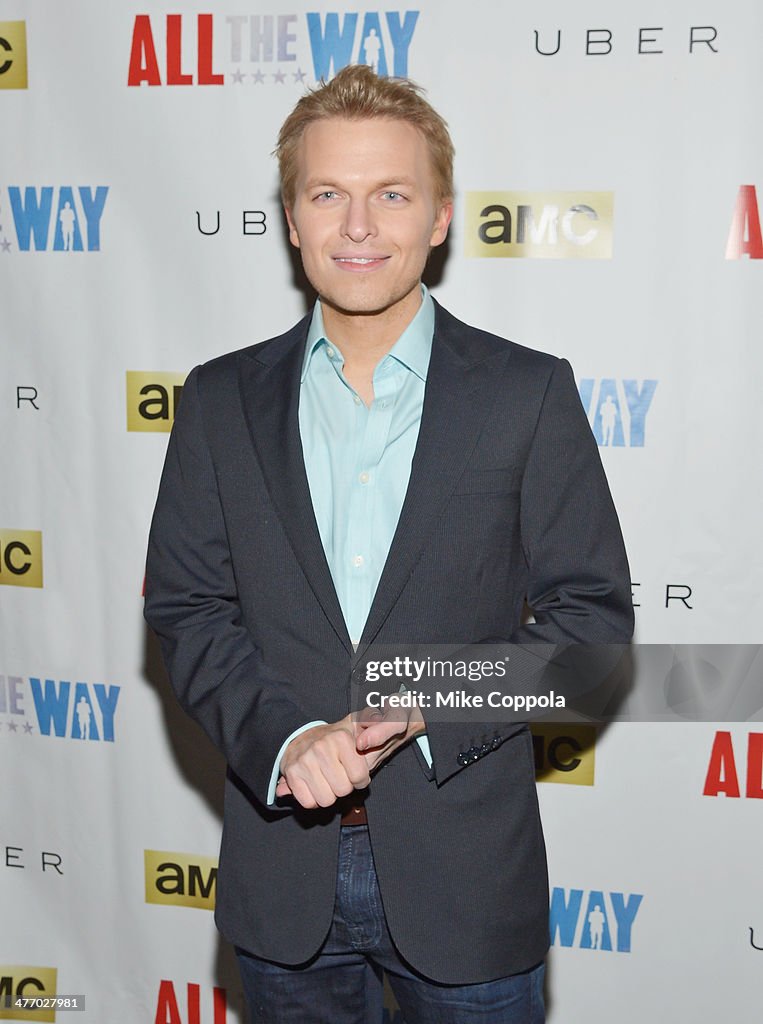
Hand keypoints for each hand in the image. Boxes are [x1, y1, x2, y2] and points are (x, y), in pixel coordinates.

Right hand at [275, 706, 425, 808]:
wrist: (304, 738)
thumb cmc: (340, 737)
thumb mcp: (364, 725)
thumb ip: (383, 722)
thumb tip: (376, 727)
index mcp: (341, 737)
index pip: (359, 778)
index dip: (360, 778)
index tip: (355, 769)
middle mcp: (321, 747)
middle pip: (343, 790)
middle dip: (344, 785)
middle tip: (339, 773)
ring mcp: (304, 760)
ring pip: (326, 799)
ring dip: (329, 793)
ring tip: (327, 778)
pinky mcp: (291, 773)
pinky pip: (308, 802)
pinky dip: (312, 799)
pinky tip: (314, 784)